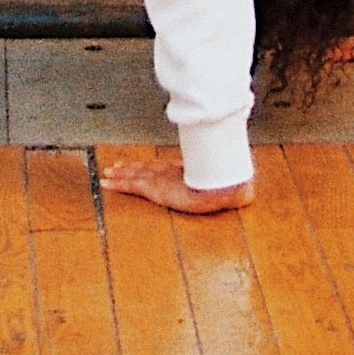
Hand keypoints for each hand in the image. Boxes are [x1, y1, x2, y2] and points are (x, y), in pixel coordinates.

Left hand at [99, 154, 255, 214]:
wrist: (223, 187)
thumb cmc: (229, 187)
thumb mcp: (227, 187)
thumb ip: (230, 185)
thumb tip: (246, 187)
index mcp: (185, 173)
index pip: (163, 169)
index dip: (151, 167)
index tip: (142, 167)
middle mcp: (171, 173)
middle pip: (146, 169)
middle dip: (131, 168)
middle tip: (116, 167)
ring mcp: (161, 179)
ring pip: (135, 175)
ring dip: (121, 174)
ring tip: (108, 174)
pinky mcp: (155, 187)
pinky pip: (132, 184)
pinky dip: (118, 182)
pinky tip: (107, 181)